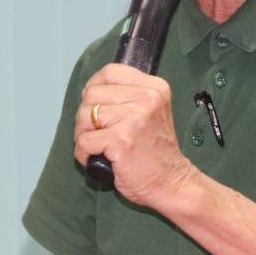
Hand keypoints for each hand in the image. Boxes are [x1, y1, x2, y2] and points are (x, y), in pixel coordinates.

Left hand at [75, 63, 198, 209]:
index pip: (110, 72)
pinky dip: (84, 154)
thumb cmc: (156, 152)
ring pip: (85, 116)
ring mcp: (133, 119)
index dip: (94, 87)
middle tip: (98, 132)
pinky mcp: (120, 141)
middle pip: (92, 94)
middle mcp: (146, 99)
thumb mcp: (152, 111)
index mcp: (154, 88)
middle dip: (86, 116)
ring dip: (83, 135)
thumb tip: (91, 91)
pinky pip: (84, 141)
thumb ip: (128, 97)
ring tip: (98, 146)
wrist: (172, 182)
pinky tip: (97, 159)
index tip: (95, 103)